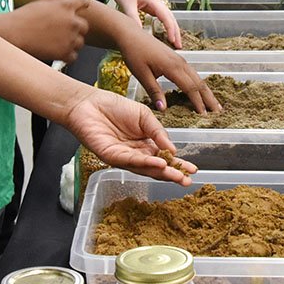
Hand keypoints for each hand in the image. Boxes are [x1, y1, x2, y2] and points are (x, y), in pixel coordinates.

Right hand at [0, 0, 89, 62]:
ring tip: (56, 44)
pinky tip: (56, 54)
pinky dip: (66, 56)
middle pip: (84, 26)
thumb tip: (63, 12)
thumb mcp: (42, 5)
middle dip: (76, 29)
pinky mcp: (65, 52)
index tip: (85, 6)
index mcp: (65, 5)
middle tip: (64, 33)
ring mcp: (70, 37)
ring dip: (72, 43)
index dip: (83, 4)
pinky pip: (73, 56)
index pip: (82, 2)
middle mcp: (72, 20)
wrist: (13, 33)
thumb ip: (57, 7)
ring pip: (80, 42)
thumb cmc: (22, 19)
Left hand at [62, 86, 196, 184]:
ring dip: (161, 172)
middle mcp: (136, 154)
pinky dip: (146, 162)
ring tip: (177, 175)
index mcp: (145, 144)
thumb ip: (158, 131)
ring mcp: (124, 157)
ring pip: (145, 168)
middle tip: (187, 180)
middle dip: (172, 174)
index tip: (193, 169)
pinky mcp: (111, 157)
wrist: (90, 103)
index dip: (178, 163)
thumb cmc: (115, 107)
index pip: (164, 157)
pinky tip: (158, 163)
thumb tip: (173, 149)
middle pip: (156, 167)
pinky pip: (131, 160)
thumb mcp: (144, 115)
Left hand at [85, 0, 181, 46]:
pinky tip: (165, 34)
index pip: (166, 16)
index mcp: (153, 0)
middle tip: (179, 46)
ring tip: (174, 43)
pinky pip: (160, 17)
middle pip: (171, 17)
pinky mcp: (149, 6)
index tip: (173, 41)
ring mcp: (153, 3)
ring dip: (172, 29)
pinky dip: (165, 26)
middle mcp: (156, 1)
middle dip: (176, 31)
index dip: (171, 29)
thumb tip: (139, 34)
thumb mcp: (126, 4)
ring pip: (167, 17)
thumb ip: (133, 18)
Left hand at [116, 25, 221, 113]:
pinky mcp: (177, 58)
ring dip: (206, 91)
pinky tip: (200, 91)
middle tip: (218, 112)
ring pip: (198, 77)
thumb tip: (164, 109)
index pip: (190, 88)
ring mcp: (180, 59)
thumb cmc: (134, 54)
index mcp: (172, 67)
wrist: (131, 35)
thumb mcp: (142, 75)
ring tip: (214, 104)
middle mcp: (180, 63)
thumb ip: (154, 92)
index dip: (198, 102)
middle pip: (199, 83)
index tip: (204, 116)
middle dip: (209, 98)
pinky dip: (199, 84)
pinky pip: (192, 73)